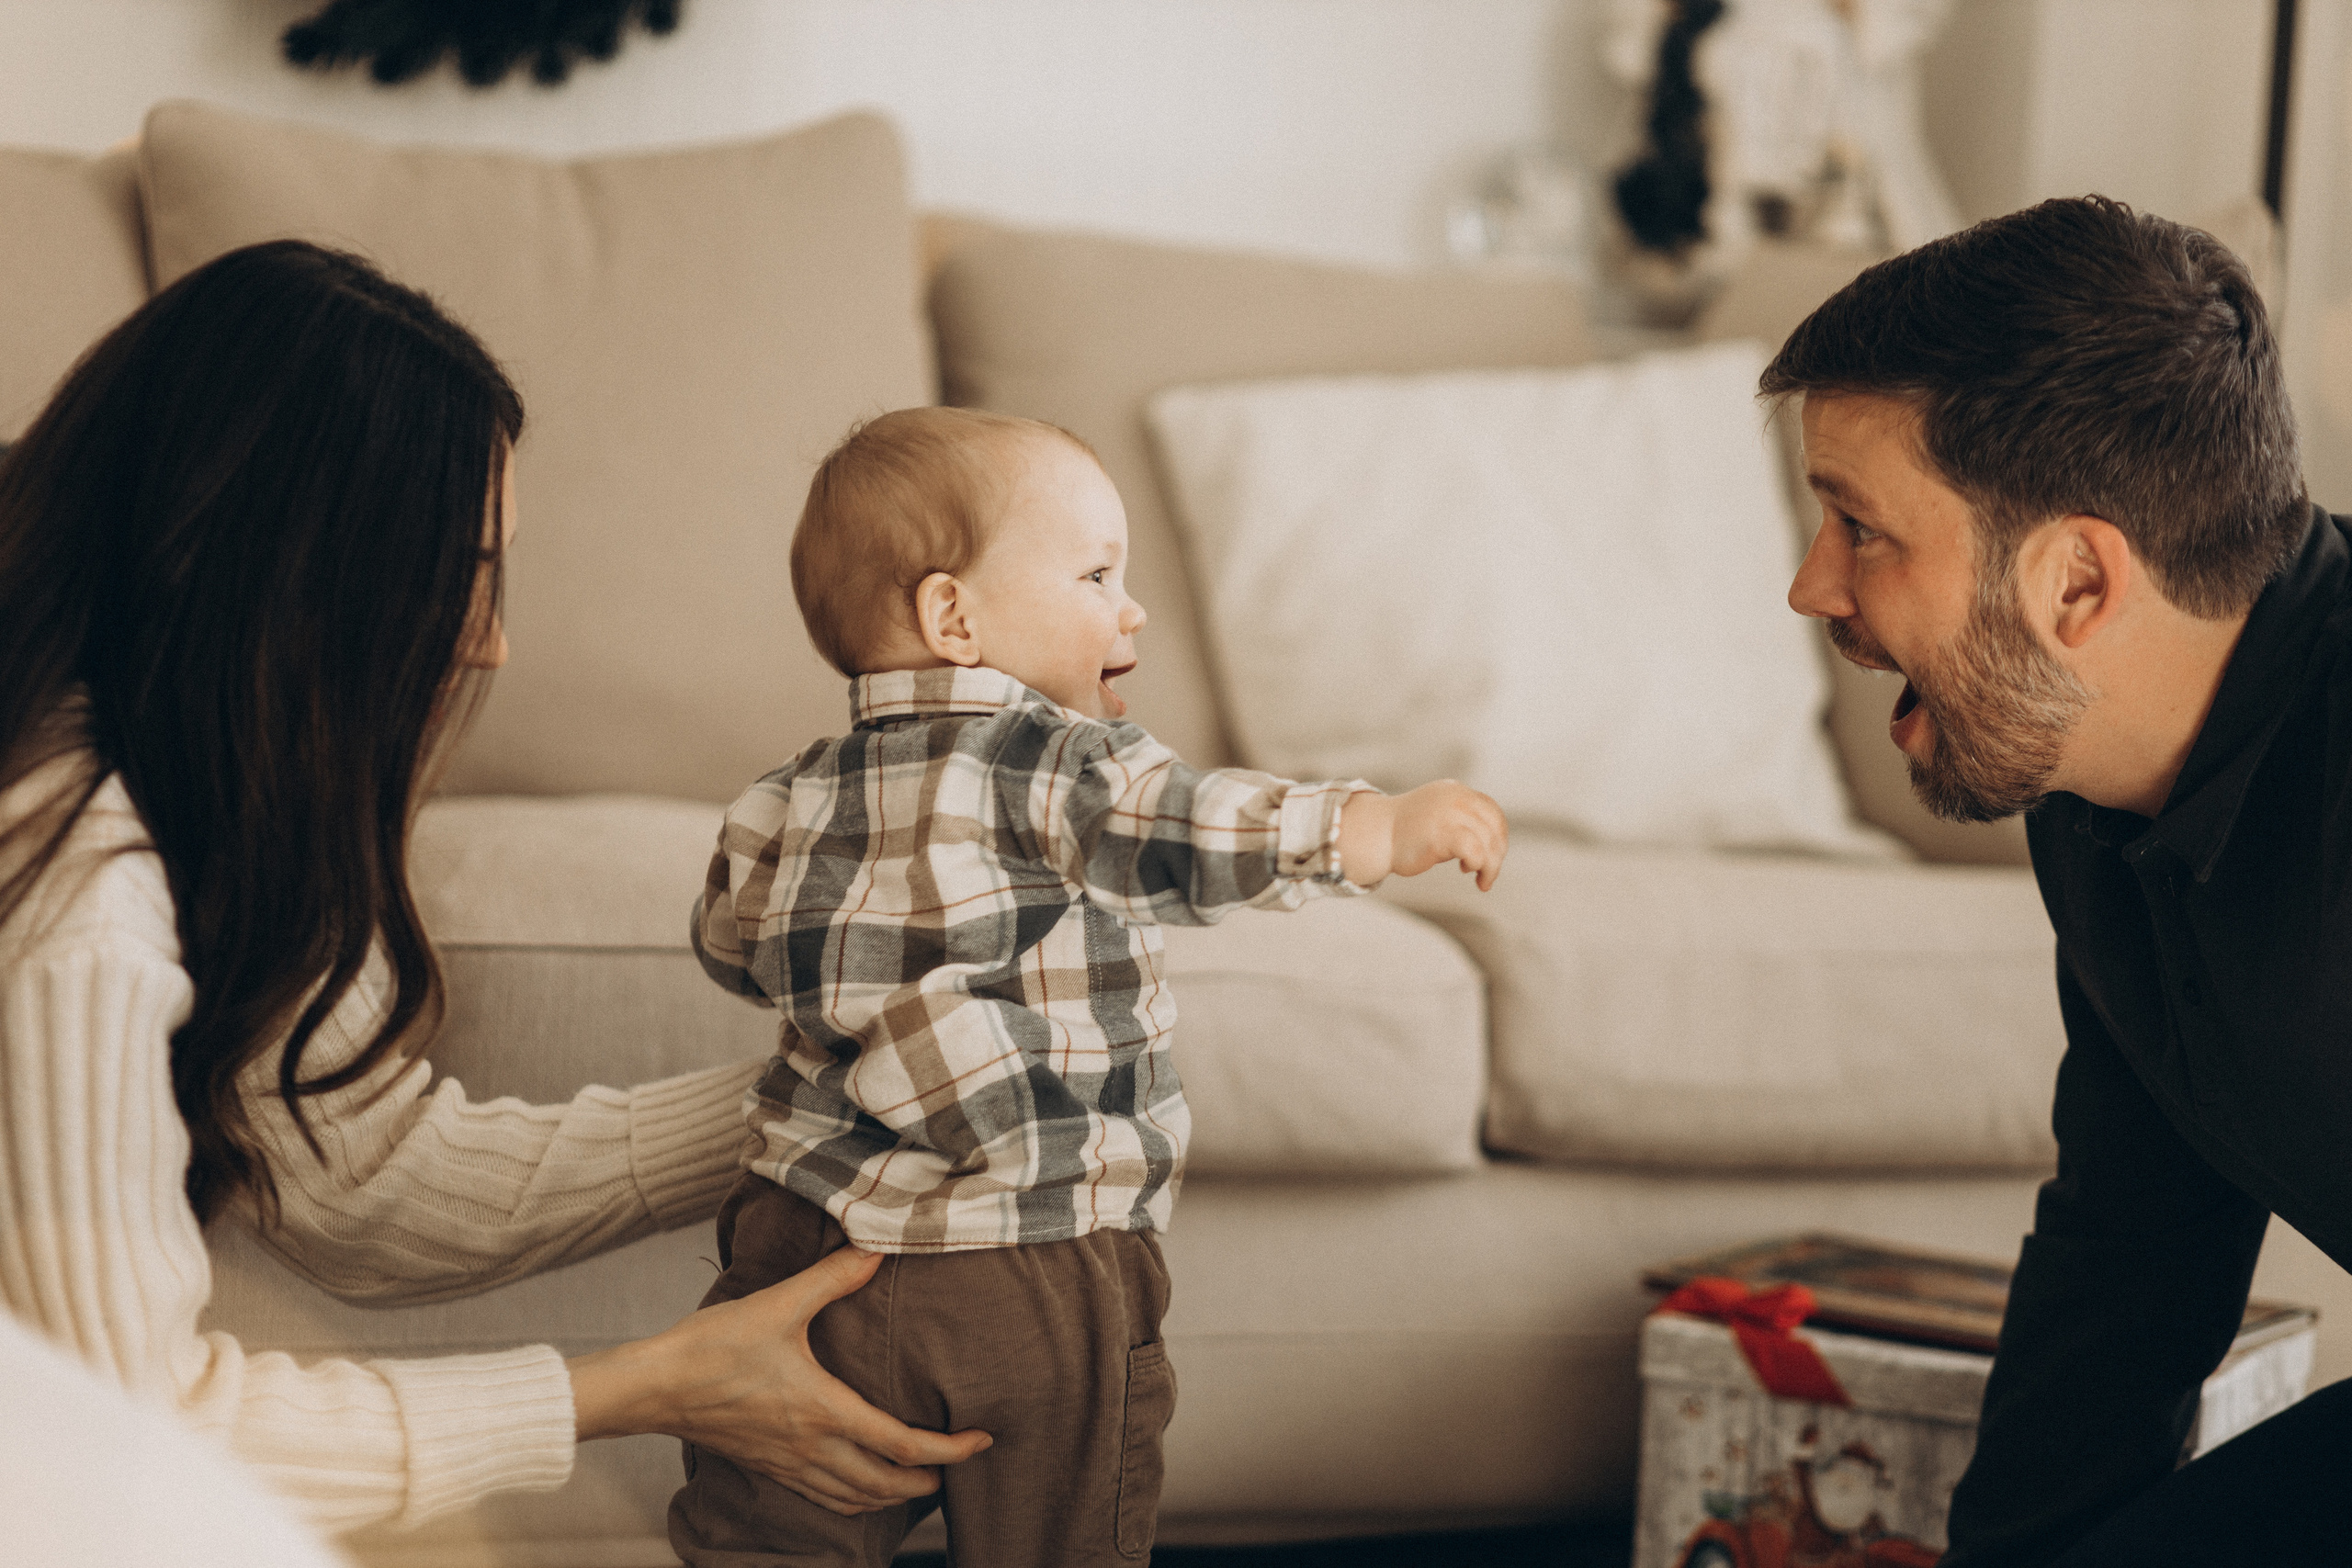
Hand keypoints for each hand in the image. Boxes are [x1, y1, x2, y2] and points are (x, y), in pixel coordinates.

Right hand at [567, 1246, 990, 1514]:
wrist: (654, 1386)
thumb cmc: (712, 1347)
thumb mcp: (779, 1303)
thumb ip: (833, 1277)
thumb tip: (877, 1249)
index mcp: (824, 1412)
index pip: (902, 1444)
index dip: (949, 1449)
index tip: (981, 1440)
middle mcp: (811, 1448)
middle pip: (886, 1484)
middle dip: (928, 1479)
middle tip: (957, 1465)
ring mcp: (788, 1463)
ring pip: (855, 1498)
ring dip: (893, 1494)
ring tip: (919, 1479)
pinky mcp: (768, 1466)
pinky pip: (823, 1497)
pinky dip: (854, 1498)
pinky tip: (859, 1486)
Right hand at [1338, 781, 1507, 889]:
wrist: (1374, 834)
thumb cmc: (1404, 832)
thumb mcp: (1437, 814)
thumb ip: (1461, 818)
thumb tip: (1492, 844)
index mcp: (1454, 790)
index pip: (1491, 810)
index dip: (1498, 835)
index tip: (1493, 854)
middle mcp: (1455, 797)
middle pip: (1494, 827)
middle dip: (1497, 853)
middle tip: (1488, 873)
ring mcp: (1449, 814)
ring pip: (1488, 842)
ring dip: (1491, 866)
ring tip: (1482, 879)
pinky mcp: (1442, 834)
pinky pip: (1475, 852)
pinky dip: (1478, 865)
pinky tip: (1467, 871)